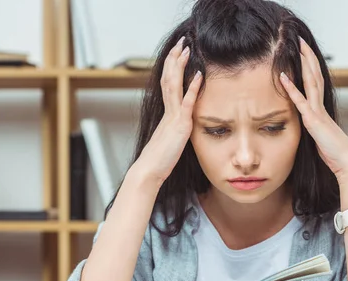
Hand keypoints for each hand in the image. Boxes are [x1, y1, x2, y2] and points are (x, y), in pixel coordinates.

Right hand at [133, 36, 202, 186]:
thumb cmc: (158, 161)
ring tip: (186, 48)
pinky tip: (199, 75)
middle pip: (169, 78)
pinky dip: (193, 88)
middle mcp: (168, 112)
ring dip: (180, 65)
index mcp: (166, 115)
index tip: (177, 54)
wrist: (149, 171)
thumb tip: (180, 130)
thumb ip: (175, 132)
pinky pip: (186, 103)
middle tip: (180, 42)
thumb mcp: (170, 142)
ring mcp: (173, 117)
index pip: (168, 85)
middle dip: (174, 59)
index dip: (172, 68)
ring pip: (174, 85)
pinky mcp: (180, 125)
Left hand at [279, 37, 347, 185]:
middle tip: (301, 42)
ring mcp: (317, 112)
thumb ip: (314, 129)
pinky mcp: (313, 121)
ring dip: (303, 64)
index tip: (304, 54)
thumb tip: (309, 127)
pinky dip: (291, 88)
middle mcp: (320, 106)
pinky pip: (301, 101)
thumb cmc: (334, 153)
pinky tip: (282, 77)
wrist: (346, 162)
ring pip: (310, 82)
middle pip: (314, 76)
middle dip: (307, 58)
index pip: (316, 83)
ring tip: (296, 48)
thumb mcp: (321, 138)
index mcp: (321, 109)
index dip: (310, 68)